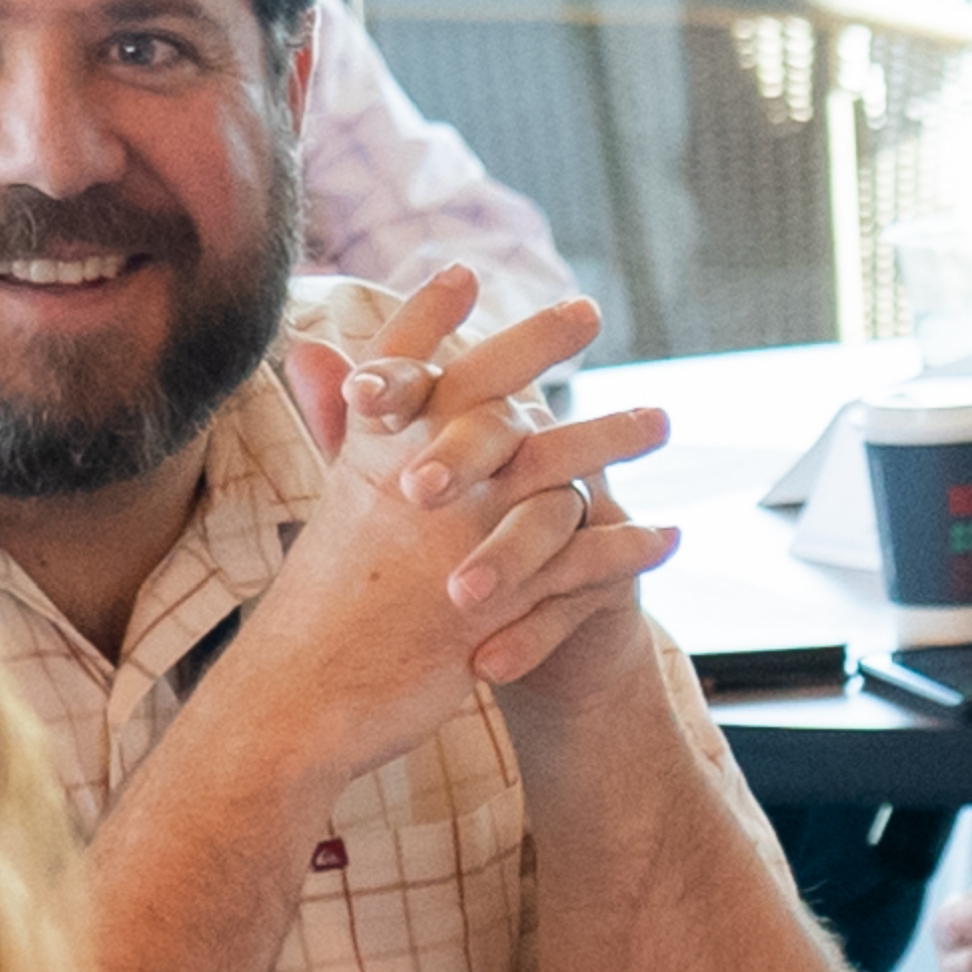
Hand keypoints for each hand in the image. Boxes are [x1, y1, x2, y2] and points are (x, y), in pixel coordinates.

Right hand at [184, 285, 633, 786]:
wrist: (301, 701)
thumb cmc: (319, 605)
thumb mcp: (330, 507)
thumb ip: (338, 424)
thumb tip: (312, 346)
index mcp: (366, 462)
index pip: (400, 369)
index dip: (428, 316)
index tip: (462, 270)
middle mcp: (410, 488)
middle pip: (485, 398)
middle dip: (536, 345)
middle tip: (589, 307)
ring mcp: (453, 543)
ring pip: (548, 474)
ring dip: (611, 439)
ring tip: (666, 419)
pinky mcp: (492, 605)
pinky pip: (578, 564)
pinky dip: (629, 549)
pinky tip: (670, 537)